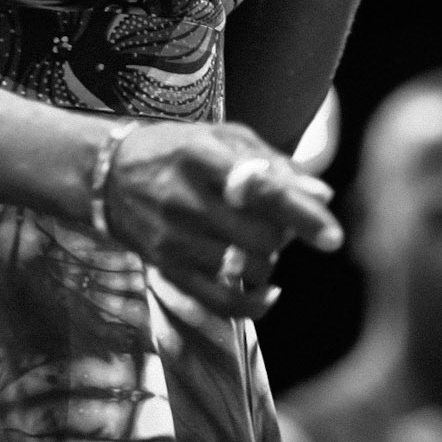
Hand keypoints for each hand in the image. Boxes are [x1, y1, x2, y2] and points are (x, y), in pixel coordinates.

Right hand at [103, 120, 342, 317]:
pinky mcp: (168, 269)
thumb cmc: (178, 150)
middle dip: (284, 235)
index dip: (302, 215)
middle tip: (279, 223)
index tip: (333, 236)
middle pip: (260, 236)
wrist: (108, 176)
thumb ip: (274, 164)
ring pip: (246, 268)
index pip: (262, 190)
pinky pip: (221, 301)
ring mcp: (175, 239)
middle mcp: (187, 199)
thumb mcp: (222, 138)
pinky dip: (254, 304)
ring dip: (269, 260)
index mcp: (204, 157)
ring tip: (259, 241)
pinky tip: (268, 291)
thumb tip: (322, 196)